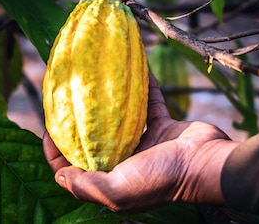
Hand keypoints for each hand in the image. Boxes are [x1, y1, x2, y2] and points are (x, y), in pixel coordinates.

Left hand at [43, 74, 238, 211]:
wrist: (207, 163)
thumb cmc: (161, 179)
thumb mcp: (117, 191)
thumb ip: (86, 186)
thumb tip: (60, 175)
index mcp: (112, 179)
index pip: (74, 168)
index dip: (56, 151)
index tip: (50, 128)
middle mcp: (124, 161)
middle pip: (92, 141)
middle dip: (77, 122)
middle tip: (65, 99)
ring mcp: (144, 142)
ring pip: (117, 119)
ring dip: (105, 102)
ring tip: (90, 81)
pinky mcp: (162, 124)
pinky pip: (146, 101)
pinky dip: (140, 86)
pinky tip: (128, 68)